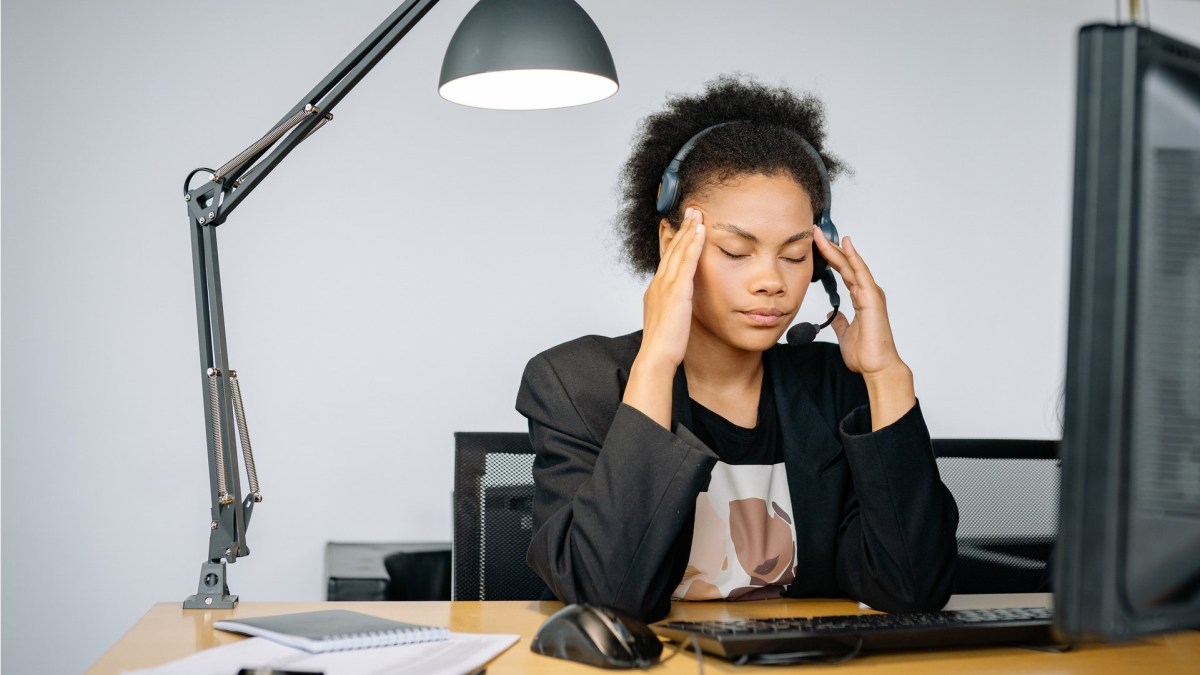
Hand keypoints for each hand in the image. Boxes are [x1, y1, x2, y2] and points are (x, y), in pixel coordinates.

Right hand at [638, 207, 705, 370]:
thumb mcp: (667, 321)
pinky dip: (693, 244)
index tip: (681, 227)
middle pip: (671, 249)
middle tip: (690, 211)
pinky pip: (687, 261)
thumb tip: (678, 306)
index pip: (666, 260)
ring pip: (678, 251)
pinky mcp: (677, 291)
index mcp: (656, 291)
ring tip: (697, 213)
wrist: (656, 356)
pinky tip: (701, 231)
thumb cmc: (663, 345)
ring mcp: (666, 286)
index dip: (674, 242)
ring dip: (689, 230)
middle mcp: (658, 284)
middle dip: (682, 229)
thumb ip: (672, 308)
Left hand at [813, 227, 914, 428]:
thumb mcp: (845, 334)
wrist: (876, 367)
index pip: (843, 272)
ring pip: (852, 265)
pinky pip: (861, 274)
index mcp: (861, 299)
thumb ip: (840, 321)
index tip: (816, 246)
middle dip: (830, 248)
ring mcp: (871, 294)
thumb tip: (833, 315)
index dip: (830, 258)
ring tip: (822, 235)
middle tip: (815, 233)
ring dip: (837, 249)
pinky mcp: (872, 298)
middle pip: (846, 264)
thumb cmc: (866, 353)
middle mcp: (867, 293)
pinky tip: (845, 245)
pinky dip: (853, 258)